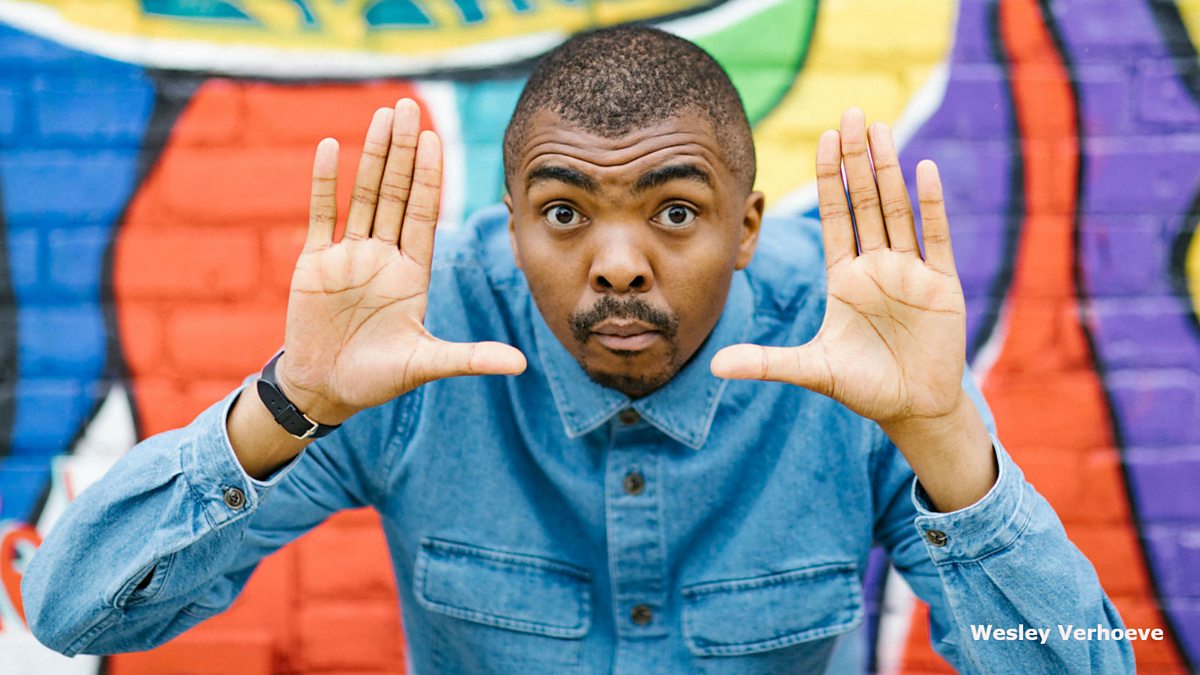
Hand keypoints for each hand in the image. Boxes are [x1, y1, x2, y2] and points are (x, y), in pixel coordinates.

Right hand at [278, 100, 525, 424]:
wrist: (325, 390)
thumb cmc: (377, 378)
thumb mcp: (425, 365)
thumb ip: (470, 358)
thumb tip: (521, 364)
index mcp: (412, 273)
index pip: (424, 214)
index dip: (430, 177)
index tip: (436, 141)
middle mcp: (384, 256)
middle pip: (397, 193)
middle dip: (405, 152)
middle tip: (409, 107)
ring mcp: (349, 255)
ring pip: (364, 195)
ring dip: (373, 156)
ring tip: (383, 116)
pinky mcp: (315, 262)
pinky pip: (321, 214)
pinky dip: (325, 182)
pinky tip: (331, 147)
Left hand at [712, 108, 964, 424]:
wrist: (913, 409)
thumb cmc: (864, 386)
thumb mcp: (811, 369)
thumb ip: (765, 362)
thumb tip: (712, 367)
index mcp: (844, 278)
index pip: (834, 217)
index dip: (828, 178)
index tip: (823, 138)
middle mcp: (876, 267)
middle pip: (865, 202)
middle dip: (857, 159)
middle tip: (852, 113)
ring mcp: (911, 273)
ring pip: (898, 210)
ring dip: (891, 170)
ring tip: (882, 130)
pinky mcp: (942, 286)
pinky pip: (936, 238)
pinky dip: (932, 205)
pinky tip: (925, 171)